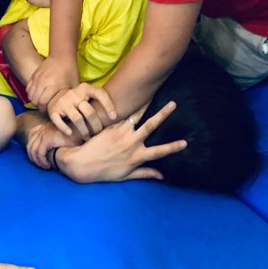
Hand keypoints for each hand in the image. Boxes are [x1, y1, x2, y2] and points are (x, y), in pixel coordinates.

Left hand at [25, 120, 80, 168]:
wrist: (83, 133)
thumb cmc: (75, 137)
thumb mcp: (62, 138)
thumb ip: (53, 142)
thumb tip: (47, 153)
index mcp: (45, 127)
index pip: (31, 137)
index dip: (32, 149)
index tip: (39, 158)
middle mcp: (43, 129)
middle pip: (30, 145)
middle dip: (33, 157)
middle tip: (42, 165)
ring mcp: (44, 133)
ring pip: (33, 151)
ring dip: (38, 161)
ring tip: (46, 167)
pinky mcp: (48, 139)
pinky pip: (39, 153)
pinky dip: (42, 161)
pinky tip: (49, 165)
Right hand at [26, 56, 79, 111]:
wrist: (62, 55)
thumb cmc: (70, 71)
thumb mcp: (73, 84)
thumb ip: (70, 96)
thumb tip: (71, 107)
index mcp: (53, 86)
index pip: (43, 102)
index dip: (44, 110)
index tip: (48, 112)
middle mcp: (43, 82)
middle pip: (35, 100)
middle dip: (38, 106)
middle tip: (44, 109)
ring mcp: (37, 78)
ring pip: (30, 94)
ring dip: (34, 100)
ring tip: (40, 102)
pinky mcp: (34, 75)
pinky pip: (28, 88)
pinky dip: (31, 93)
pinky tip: (37, 94)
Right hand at [48, 83, 116, 139]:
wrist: (56, 97)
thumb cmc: (80, 100)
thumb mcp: (89, 96)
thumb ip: (101, 101)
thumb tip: (123, 113)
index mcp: (86, 88)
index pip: (100, 93)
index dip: (108, 105)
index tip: (114, 117)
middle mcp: (74, 93)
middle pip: (89, 111)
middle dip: (96, 125)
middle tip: (99, 134)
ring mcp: (63, 101)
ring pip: (77, 119)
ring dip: (84, 131)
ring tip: (88, 138)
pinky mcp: (53, 110)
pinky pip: (60, 122)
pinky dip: (66, 129)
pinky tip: (71, 134)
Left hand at [57, 101, 185, 183]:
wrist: (82, 164)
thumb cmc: (105, 172)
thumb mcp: (126, 176)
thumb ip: (144, 173)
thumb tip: (162, 176)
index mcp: (136, 157)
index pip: (159, 152)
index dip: (173, 147)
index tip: (185, 142)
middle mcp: (131, 143)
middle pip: (150, 126)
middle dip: (163, 114)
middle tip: (173, 104)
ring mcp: (120, 133)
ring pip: (136, 116)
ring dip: (145, 104)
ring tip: (152, 93)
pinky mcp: (110, 127)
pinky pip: (122, 115)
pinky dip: (129, 107)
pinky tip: (133, 97)